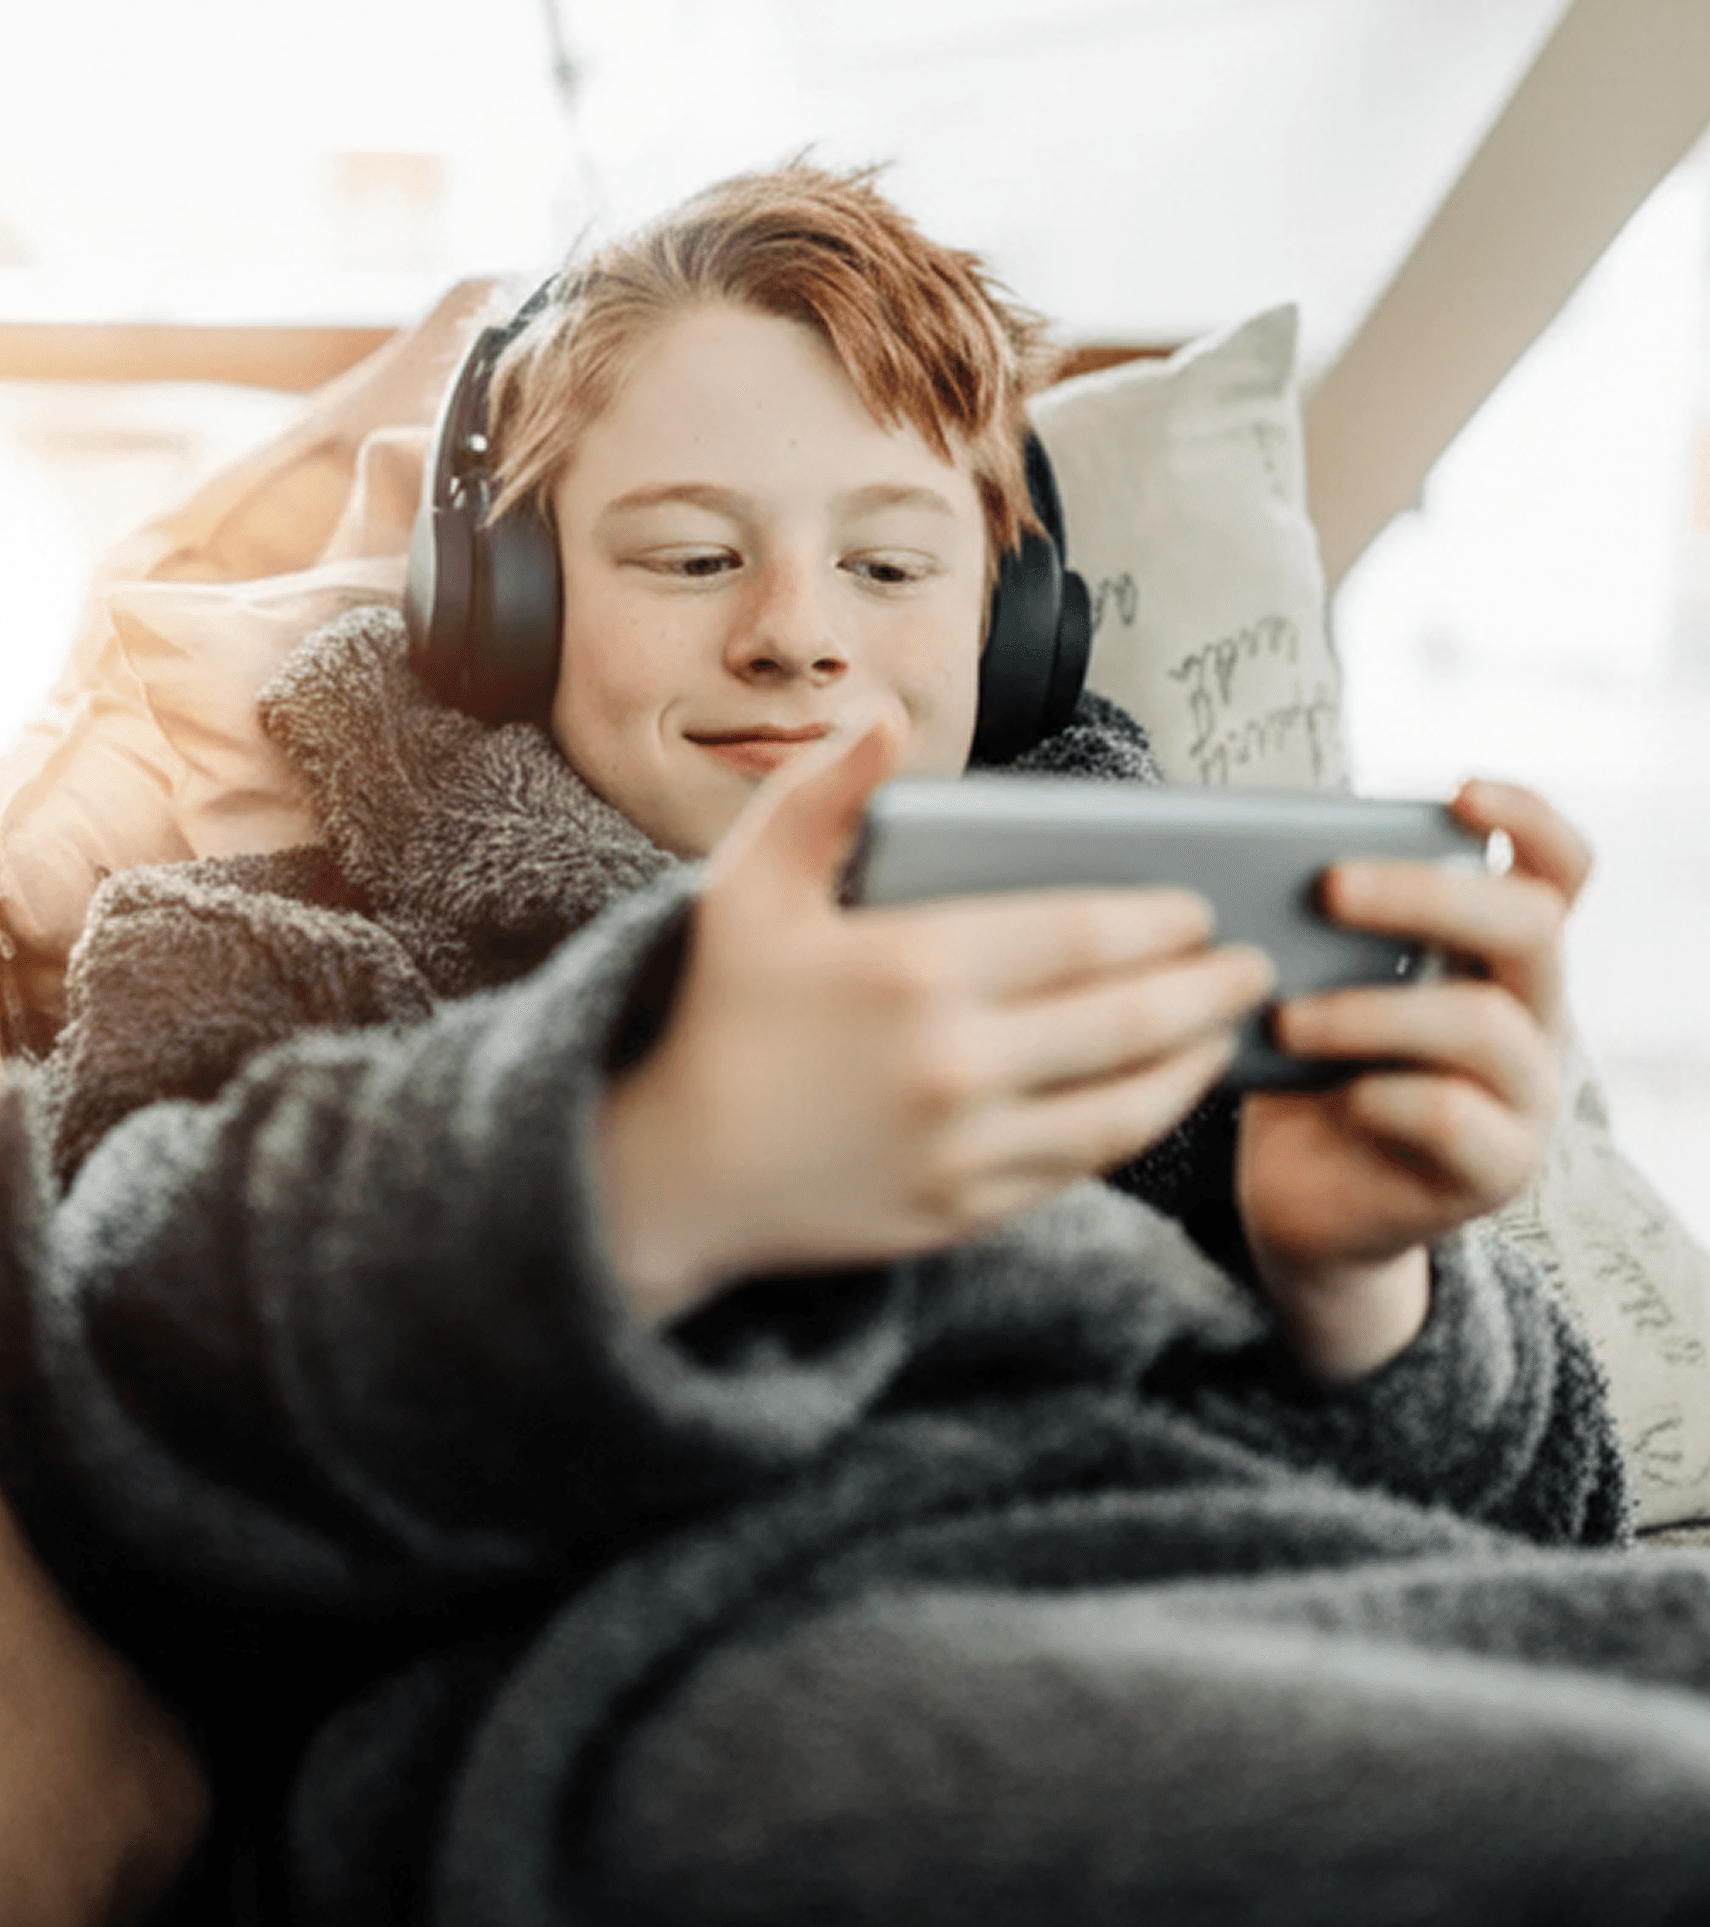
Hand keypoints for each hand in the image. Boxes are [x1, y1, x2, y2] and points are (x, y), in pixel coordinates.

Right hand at [597, 723, 1276, 1320]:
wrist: (674, 1169)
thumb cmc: (719, 1010)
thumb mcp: (747, 885)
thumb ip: (822, 794)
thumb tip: (885, 718)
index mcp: (908, 969)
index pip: (1080, 936)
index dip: (1157, 921)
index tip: (1196, 907)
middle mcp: (950, 1062)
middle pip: (1126, 1019)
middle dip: (1207, 987)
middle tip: (1252, 964)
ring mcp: (962, 1146)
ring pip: (1124, 1104)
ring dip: (1192, 1062)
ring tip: (1225, 1029)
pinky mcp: (965, 1209)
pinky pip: (1081, 1165)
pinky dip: (1136, 1125)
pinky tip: (1156, 1096)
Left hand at [1238, 779, 1589, 1382]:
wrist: (1303, 1200)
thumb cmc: (1304, 1065)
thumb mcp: (1312, 978)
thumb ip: (1318, 924)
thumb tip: (1244, 852)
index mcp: (1497, 955)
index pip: (1558, 871)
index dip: (1529, 819)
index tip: (1457, 790)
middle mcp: (1534, 1015)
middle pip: (1530, 926)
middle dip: (1424, 895)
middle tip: (1326, 887)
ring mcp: (1528, 1095)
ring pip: (1483, 1023)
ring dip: (1368, 1008)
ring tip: (1284, 1015)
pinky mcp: (1497, 1169)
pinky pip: (1455, 1115)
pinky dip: (1381, 1094)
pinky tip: (1330, 1094)